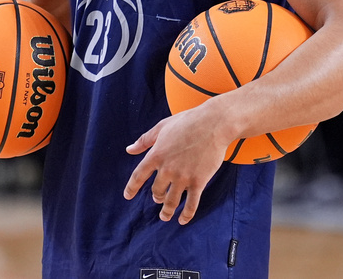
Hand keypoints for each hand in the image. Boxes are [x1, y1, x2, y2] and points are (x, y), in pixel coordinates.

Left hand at [123, 104, 230, 224]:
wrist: (214, 124)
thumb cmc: (188, 122)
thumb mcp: (162, 127)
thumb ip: (144, 140)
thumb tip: (129, 149)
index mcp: (156, 155)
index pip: (138, 176)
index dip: (132, 188)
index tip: (128, 196)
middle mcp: (167, 169)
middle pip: (156, 190)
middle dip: (156, 197)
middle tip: (158, 199)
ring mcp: (183, 177)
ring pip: (171, 201)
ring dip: (167, 211)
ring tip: (165, 216)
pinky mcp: (198, 181)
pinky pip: (191, 204)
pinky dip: (186, 214)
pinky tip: (182, 220)